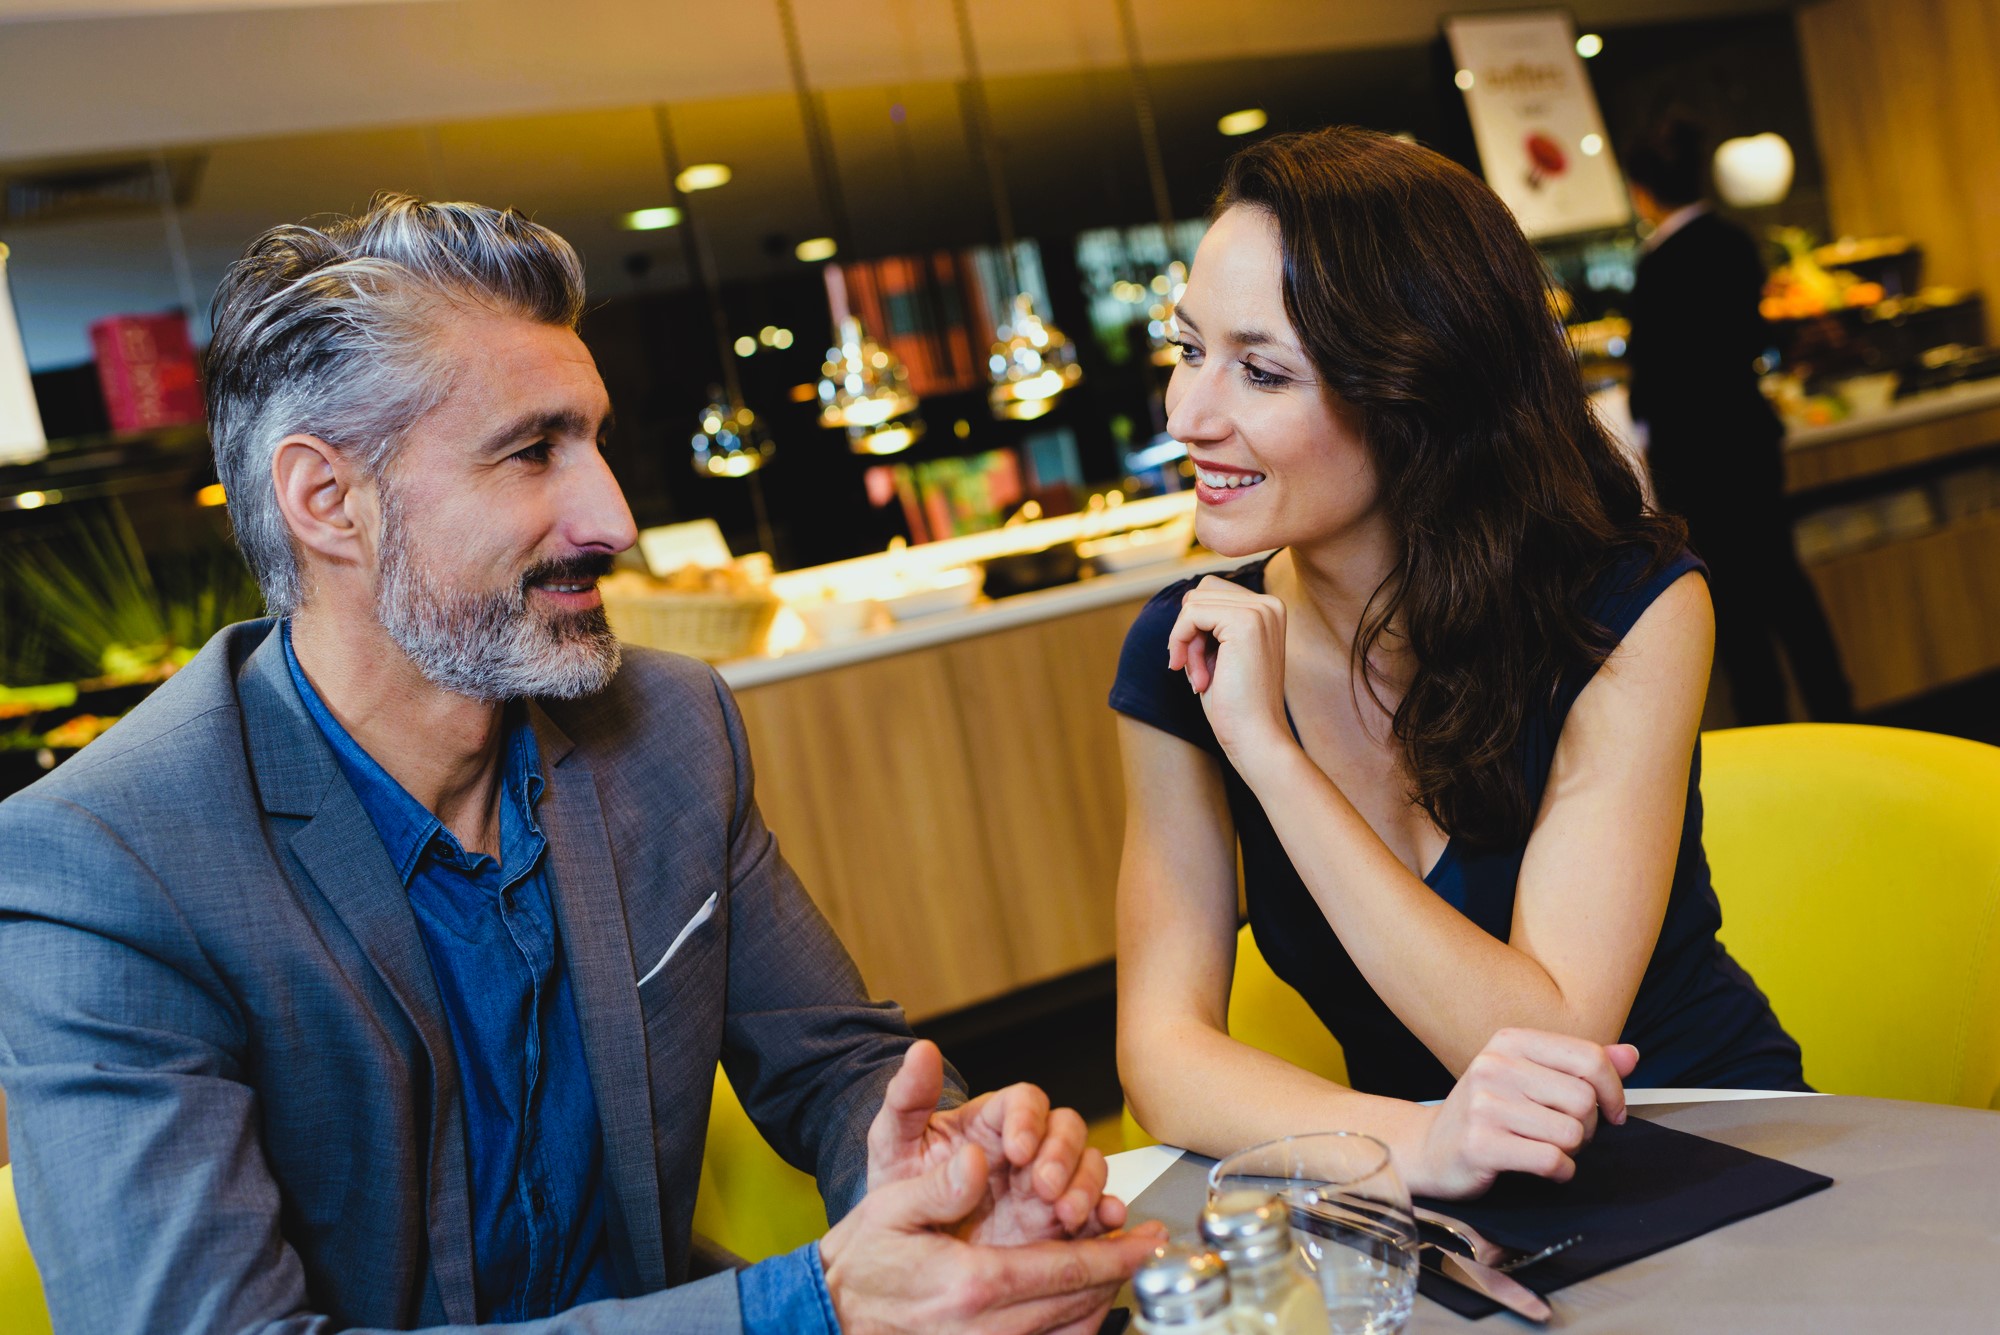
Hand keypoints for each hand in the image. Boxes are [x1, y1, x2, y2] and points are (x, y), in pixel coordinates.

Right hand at [822, 1141, 1168, 1334]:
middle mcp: (985, 1327)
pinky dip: (1069, 1329)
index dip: (1115, 1256)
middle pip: (1078, 1305)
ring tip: (1115, 1274)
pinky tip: (1076, 1307)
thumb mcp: (891, 1207)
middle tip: (1142, 1250)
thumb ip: (940, 1186)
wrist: (827, 1316)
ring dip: (1098, 1304)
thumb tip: (978, 1163)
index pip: (1066, 1270)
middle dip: (1117, 1276)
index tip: (1146, 1240)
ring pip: (1068, 1333)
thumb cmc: (860, 1263)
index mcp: (973, 1283)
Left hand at [866, 1041, 1122, 1241]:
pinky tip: (1104, 1225)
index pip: (1025, 1101)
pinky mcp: (1060, 1225)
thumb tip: (922, 1051)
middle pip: (1067, 1129)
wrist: (904, 1246)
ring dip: (1086, 1186)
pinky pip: (1097, 1213)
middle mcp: (1028, 1149)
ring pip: (1088, 1167)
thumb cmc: (903, 1185)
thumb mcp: (894, 1143)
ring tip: (1067, 1214)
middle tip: (1043, 1186)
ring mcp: (1047, 1187)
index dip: (1028, 1120)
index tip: (1017, 1147)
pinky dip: (1107, 1216)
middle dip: (1062, 1155)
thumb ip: (907, 1098)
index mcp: (991, 1122)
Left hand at [1166, 577, 1293, 767]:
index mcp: (1268, 610)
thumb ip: (1210, 623)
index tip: (1200, 665)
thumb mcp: (1220, 654)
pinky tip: (1197, 675)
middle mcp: (1269, 604)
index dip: (1194, 628)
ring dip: (1186, 642)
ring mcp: (1261, 610)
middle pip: (1200, 593)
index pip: (1211, 593)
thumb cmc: (1235, 704)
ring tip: (1202, 676)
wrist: (1255, 736)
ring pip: (1193, 602)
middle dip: (1189, 633)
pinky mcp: (1246, 621)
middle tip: (1199, 671)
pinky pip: (1191, 613)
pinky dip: (1181, 642)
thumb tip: (1186, 599)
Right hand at [1411, 1028, 1639, 1199]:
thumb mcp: (1530, 1078)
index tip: (1613, 1112)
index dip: (1614, 1091)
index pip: (1589, 1057)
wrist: (1428, 1149)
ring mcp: (1484, 1104)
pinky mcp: (1480, 1143)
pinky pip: (1551, 1160)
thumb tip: (1631, 1055)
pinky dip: (1559, 1171)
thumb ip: (1581, 1066)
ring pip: (1571, 1133)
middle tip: (1564, 1135)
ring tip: (1545, 1148)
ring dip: (1571, 1152)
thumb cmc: (1487, 1113)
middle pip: (1584, 1100)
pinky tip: (1542, 1168)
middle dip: (1587, 1127)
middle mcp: (1494, 1066)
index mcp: (1510, 1041)